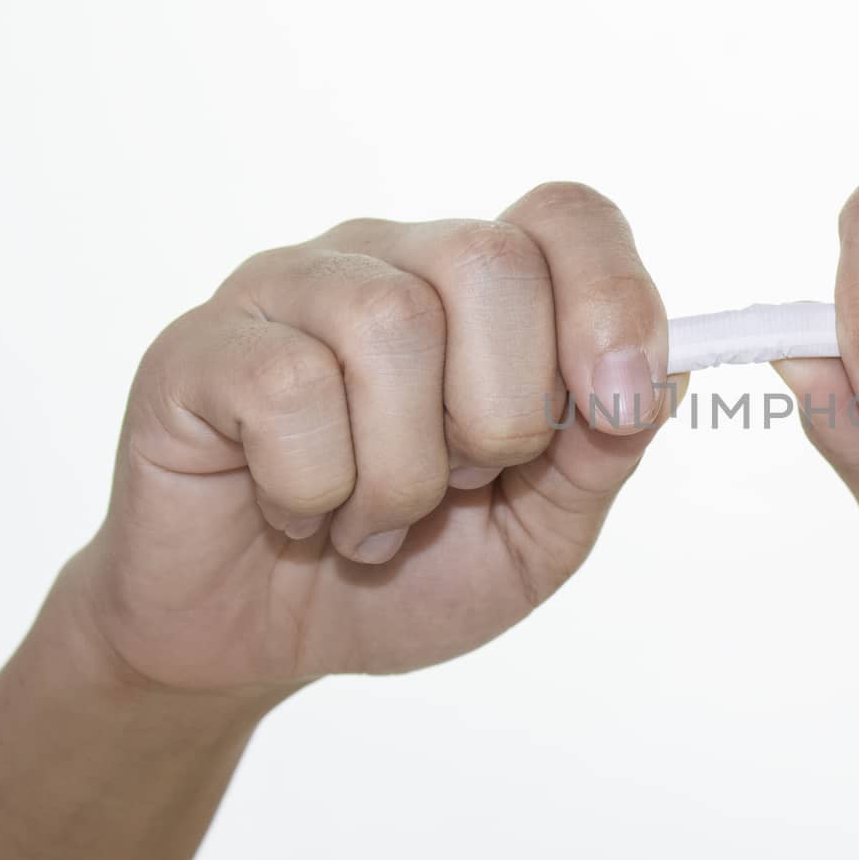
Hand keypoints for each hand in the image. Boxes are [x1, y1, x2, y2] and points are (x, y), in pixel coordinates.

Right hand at [67, 183, 671, 691]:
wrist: (260, 642)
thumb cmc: (409, 571)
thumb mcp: (538, 534)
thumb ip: (600, 454)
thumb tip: (657, 376)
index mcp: (485, 295)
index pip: (568, 217)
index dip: (613, 299)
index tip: (619, 410)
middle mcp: (391, 262)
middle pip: (489, 260)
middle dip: (504, 414)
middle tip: (462, 485)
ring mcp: (291, 291)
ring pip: (390, 322)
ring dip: (403, 471)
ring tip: (374, 520)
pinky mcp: (201, 346)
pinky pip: (289, 387)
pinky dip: (316, 489)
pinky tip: (299, 514)